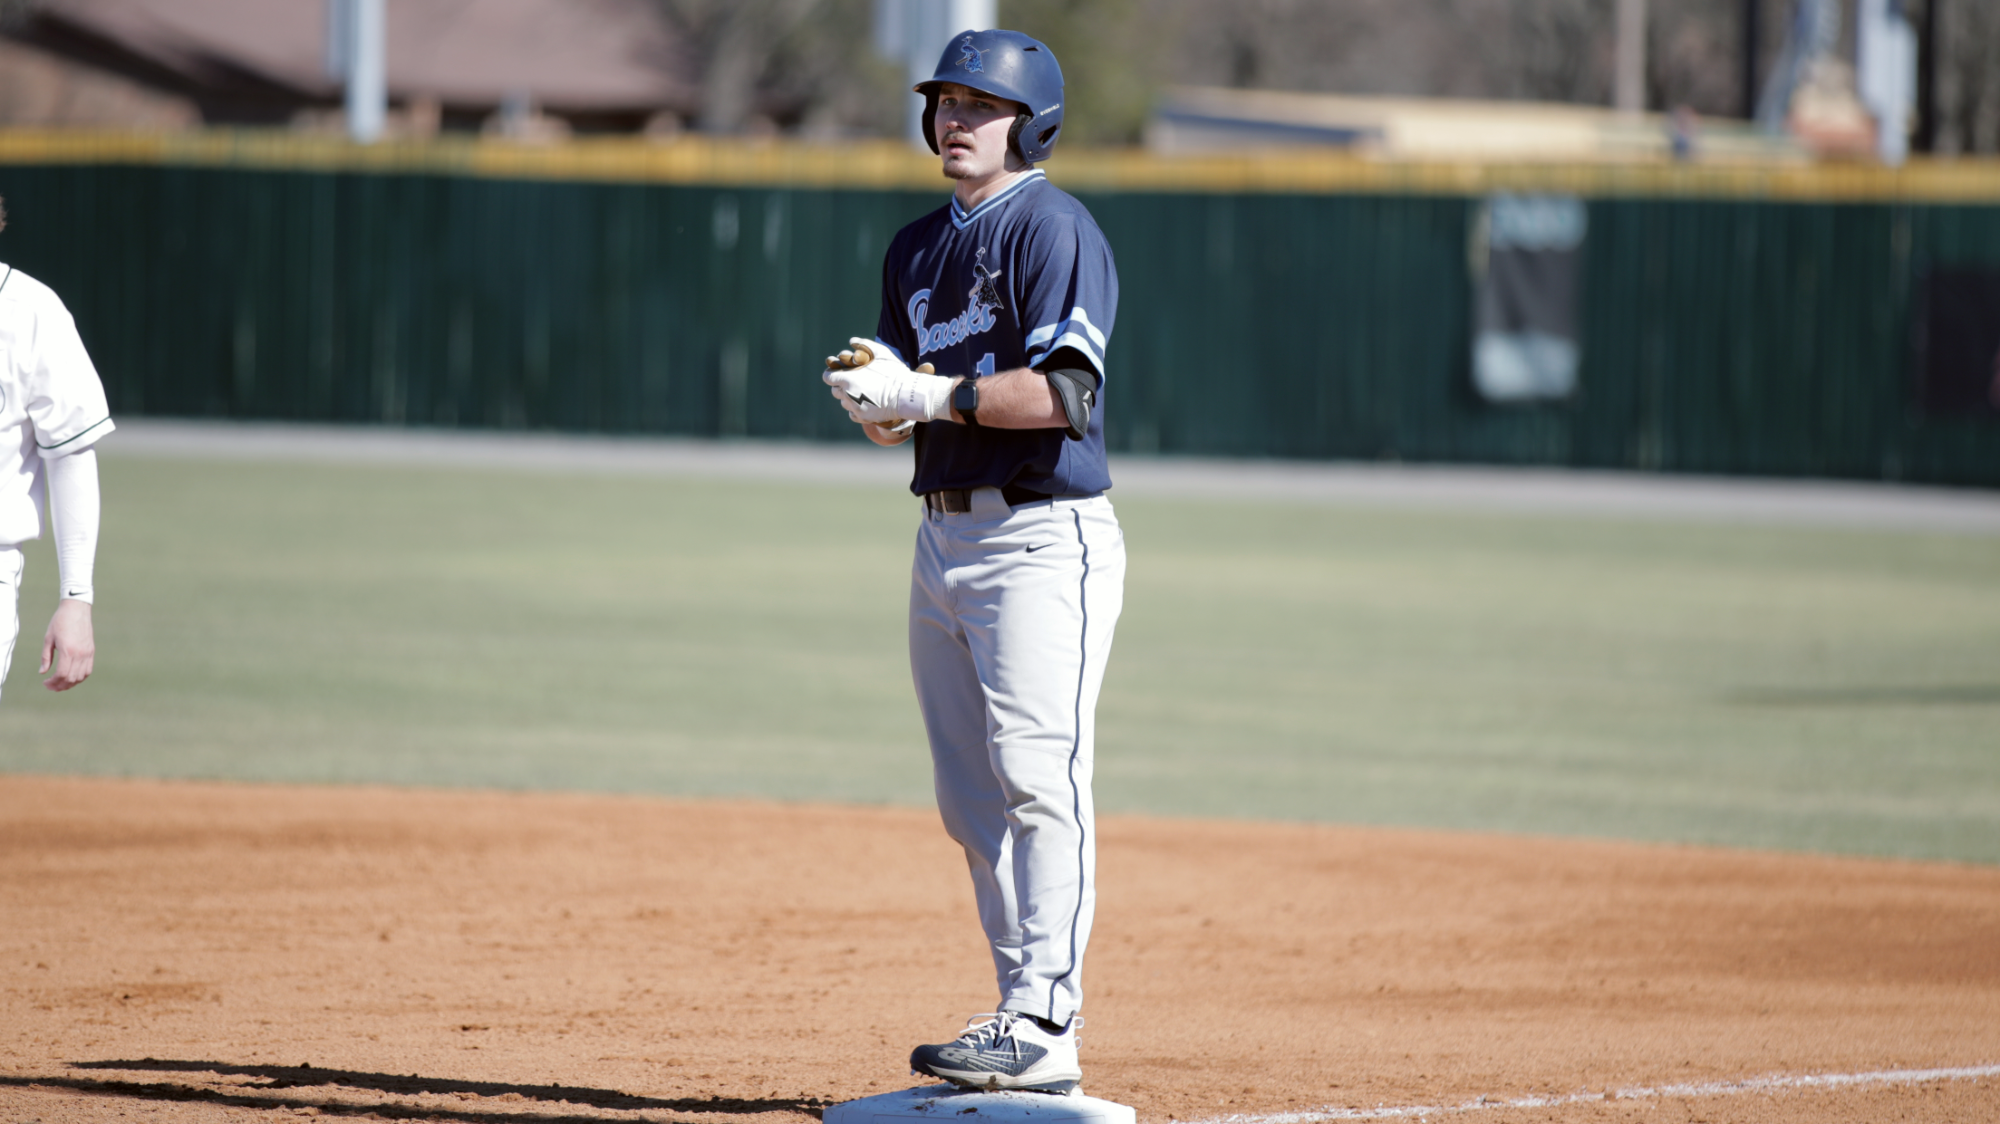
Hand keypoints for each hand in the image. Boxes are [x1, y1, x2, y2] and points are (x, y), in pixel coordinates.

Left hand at [41, 598, 93, 690]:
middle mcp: (80, 654)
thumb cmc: (60, 622)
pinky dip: (80, 677)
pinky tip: (72, 677)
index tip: (45, 682)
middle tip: (50, 687)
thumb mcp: (48, 638)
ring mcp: (88, 653)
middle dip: (60, 686)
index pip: (62, 674)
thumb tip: (42, 672)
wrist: (77, 609)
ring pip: (81, 676)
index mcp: (68, 650)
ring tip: (60, 684)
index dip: (53, 682)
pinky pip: (88, 670)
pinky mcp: (91, 651)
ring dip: (71, 683)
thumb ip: (46, 657)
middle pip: (72, 678)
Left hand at [823, 338, 950, 424]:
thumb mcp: (881, 353)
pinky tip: (865, 404)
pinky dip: (856, 409)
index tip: (840, 373)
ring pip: (843, 403)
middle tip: (853, 382)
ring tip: (861, 393)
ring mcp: (854, 407)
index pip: (828, 377)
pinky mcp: (862, 417)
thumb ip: (865, 344)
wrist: (906, 395)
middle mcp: (847, 394)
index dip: (832, 374)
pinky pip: (852, 414)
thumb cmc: (894, 372)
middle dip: (841, 386)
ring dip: (848, 397)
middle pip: (835, 391)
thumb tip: (852, 341)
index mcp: (848, 378)